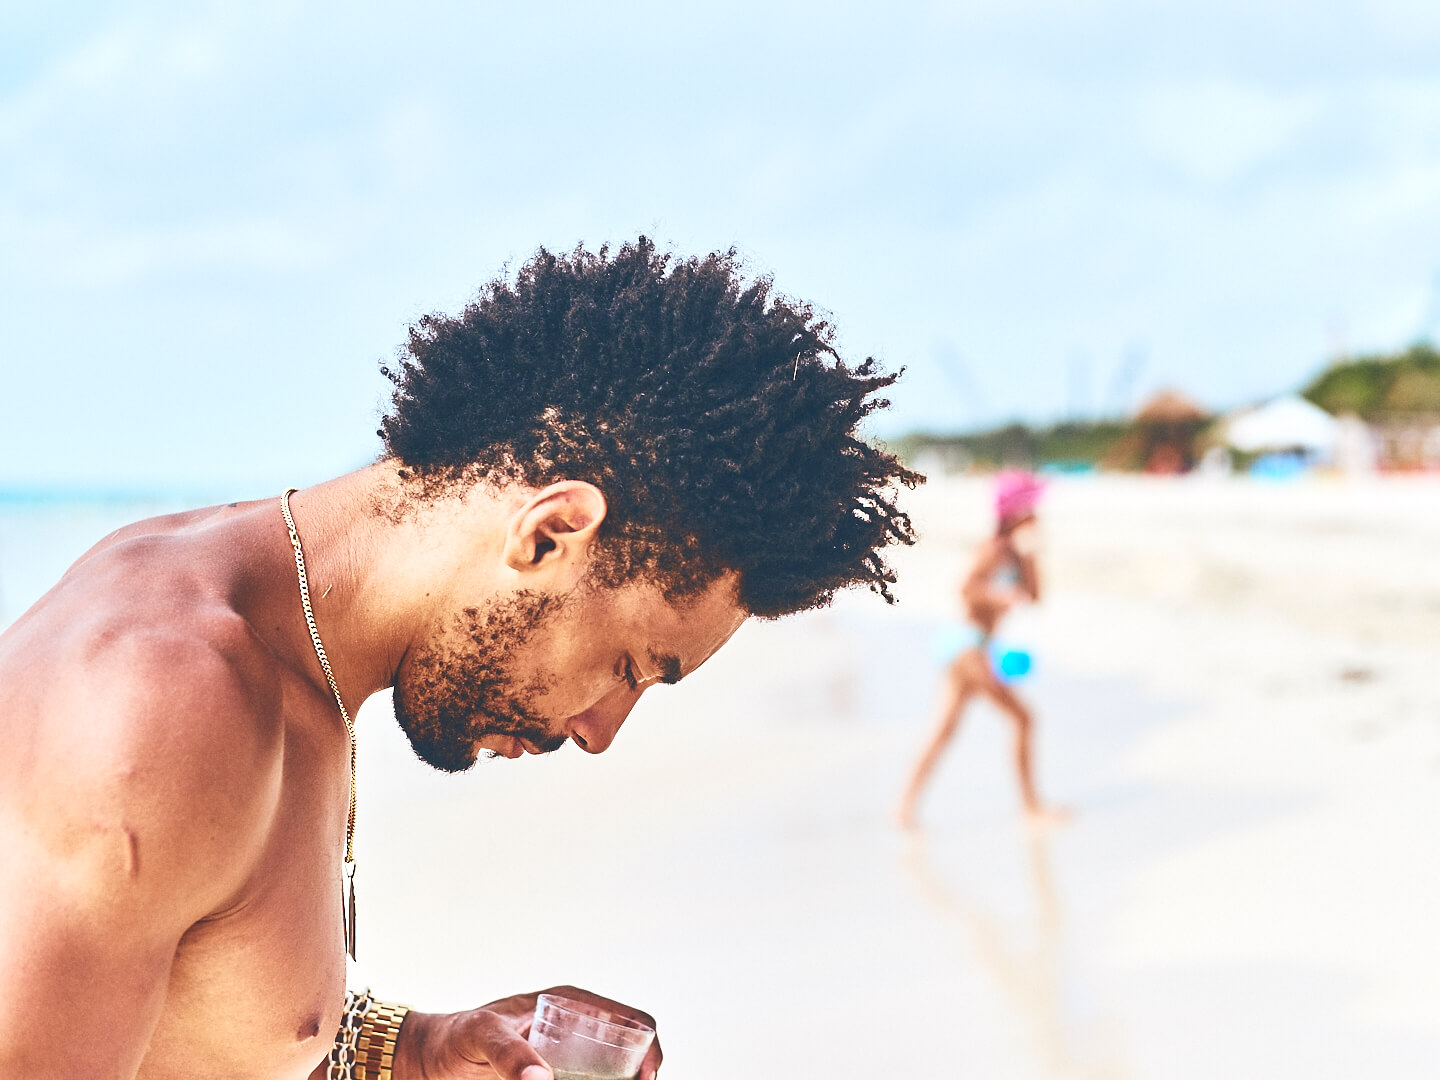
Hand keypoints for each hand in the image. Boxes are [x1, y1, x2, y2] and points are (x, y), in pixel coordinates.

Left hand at [395, 985, 661, 1079]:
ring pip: (614, 1076)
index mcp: (571, 1004)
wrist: (430, 1060)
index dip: (651, 1051)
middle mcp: (579, 1028)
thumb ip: (509, 1055)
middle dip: (638, 1075)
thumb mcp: (482, 1037)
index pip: (634, 1022)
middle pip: (631, 1054)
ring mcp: (570, 1057)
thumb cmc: (456, 1036)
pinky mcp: (556, 1079)